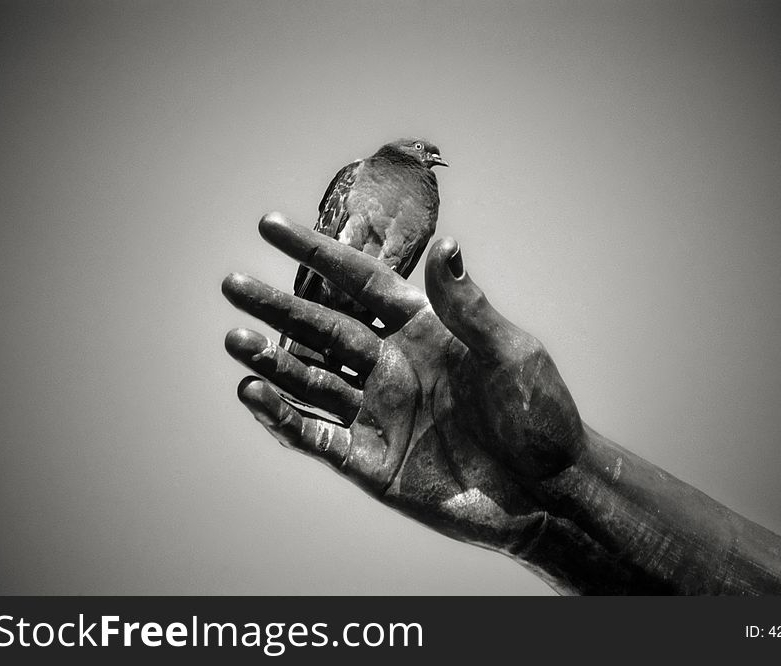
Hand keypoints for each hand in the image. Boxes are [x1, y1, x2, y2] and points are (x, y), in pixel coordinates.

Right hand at [222, 213, 586, 557]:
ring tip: (235, 339)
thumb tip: (446, 244)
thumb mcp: (510, 354)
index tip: (272, 226)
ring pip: (312, 380)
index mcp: (423, 331)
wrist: (548, 494)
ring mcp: (379, 413)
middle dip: (278, 307)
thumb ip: (468, 307)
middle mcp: (392, 366)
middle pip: (323, 329)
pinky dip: (284, 418)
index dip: (316, 254)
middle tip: (233, 284)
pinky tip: (252, 395)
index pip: (359, 283)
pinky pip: (317, 436)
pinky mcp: (371, 461)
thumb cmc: (540, 416)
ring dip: (272, 361)